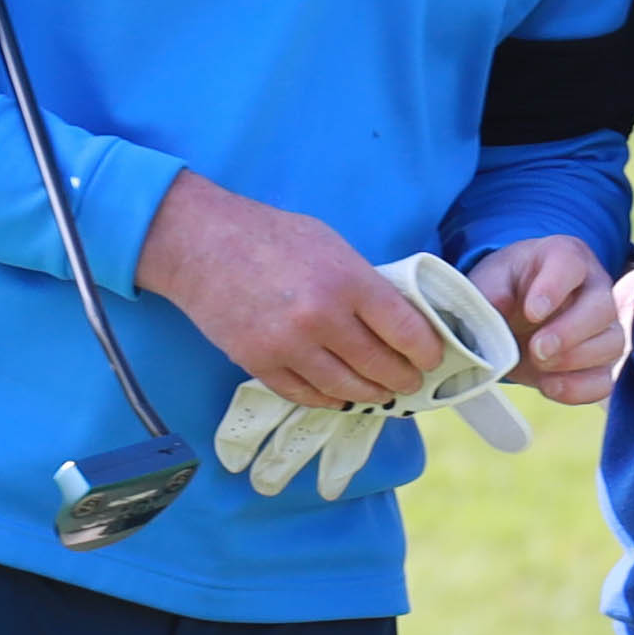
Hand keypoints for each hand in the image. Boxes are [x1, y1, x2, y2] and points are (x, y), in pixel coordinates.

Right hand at [208, 257, 525, 499]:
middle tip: (411, 380)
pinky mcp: (259, 363)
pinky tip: (342, 394)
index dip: (427, 350)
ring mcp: (289, 346)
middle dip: (404, 378)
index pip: (406, 330)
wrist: (200, 244)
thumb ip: (363, 282)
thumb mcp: (330, 244)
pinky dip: (330, 398)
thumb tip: (397, 317)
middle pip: (380, 366)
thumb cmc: (270, 236)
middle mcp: (322, 318)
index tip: (433, 356)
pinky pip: (306, 395)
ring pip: (347, 389)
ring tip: (382, 392)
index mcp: (347, 281)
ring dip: (372, 395)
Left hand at [472, 236, 627, 405]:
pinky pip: (605, 379)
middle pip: (603, 307)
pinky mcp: (599, 363)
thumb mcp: (490, 280)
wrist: (514, 312)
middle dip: (570, 332)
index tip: (532, 311)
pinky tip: (550, 386)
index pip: (570, 263)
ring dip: (576, 360)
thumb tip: (497, 306)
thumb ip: (489, 290)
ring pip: (612, 343)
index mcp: (565, 257)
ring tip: (540, 365)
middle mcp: (594, 288)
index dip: (554, 288)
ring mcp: (603, 327)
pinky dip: (580, 388)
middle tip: (537, 348)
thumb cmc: (506, 287)